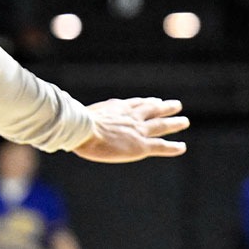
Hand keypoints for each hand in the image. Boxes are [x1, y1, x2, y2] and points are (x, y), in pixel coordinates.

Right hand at [72, 96, 189, 162]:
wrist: (84, 129)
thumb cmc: (75, 124)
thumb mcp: (79, 115)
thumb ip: (80, 115)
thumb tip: (63, 112)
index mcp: (116, 108)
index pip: (135, 104)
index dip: (146, 102)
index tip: (155, 100)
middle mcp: (131, 117)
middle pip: (152, 109)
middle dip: (165, 107)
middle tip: (176, 105)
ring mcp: (138, 131)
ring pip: (161, 125)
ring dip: (174, 123)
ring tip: (185, 121)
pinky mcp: (140, 146)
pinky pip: (161, 146)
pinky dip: (172, 147)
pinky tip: (182, 147)